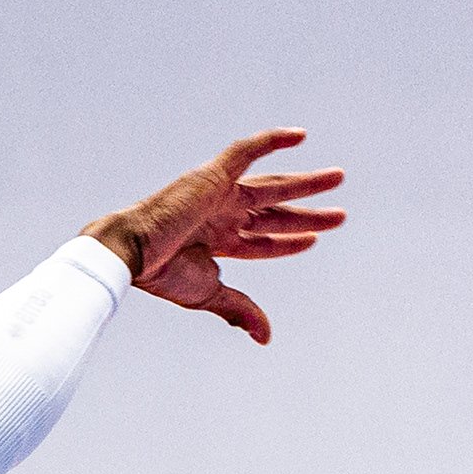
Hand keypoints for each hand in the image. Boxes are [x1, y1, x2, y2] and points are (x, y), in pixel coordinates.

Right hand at [85, 130, 344, 343]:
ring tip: (338, 178)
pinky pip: (247, 150)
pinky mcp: (213, 174)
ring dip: (306, 182)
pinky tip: (301, 135)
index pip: (262, 241)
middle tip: (340, 215)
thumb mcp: (209, 294)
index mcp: (217, 241)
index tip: (314, 239)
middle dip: (307, 214)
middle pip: (275, 213)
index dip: (289, 242)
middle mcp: (221, 214)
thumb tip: (266, 337)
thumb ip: (240, 309)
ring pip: (273, 184)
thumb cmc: (161, 274)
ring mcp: (218, 192)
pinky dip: (272, 140)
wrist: (131, 251)